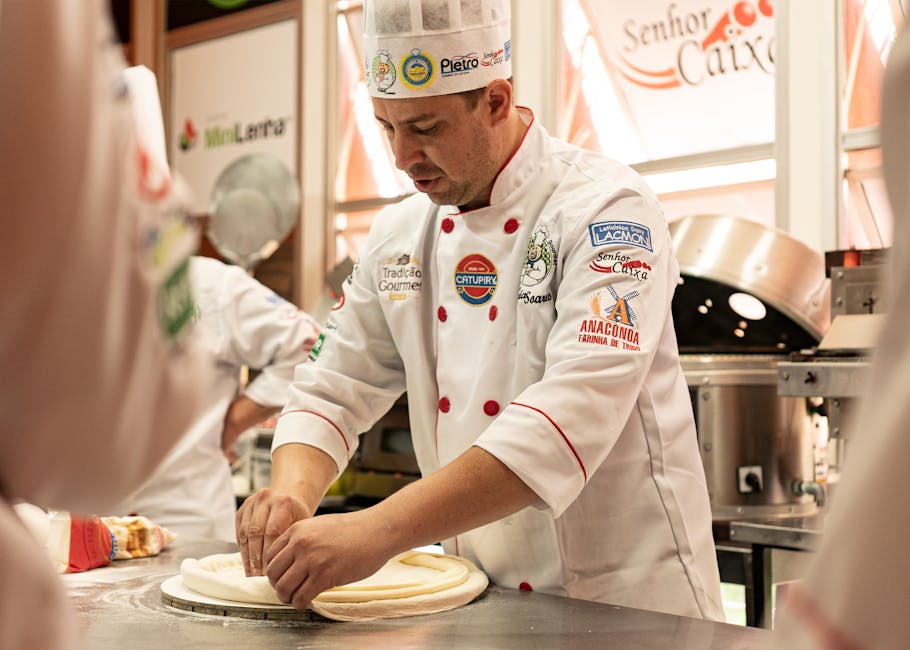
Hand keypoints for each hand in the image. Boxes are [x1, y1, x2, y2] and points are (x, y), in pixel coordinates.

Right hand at [235, 488, 311, 576]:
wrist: (289, 495)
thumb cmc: (298, 514)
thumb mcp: (301, 523)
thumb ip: (291, 541)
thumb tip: (281, 568)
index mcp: (282, 502)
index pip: (272, 532)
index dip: (268, 554)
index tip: (268, 572)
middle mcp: (265, 499)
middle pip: (256, 532)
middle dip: (255, 557)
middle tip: (257, 576)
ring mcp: (252, 502)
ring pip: (245, 532)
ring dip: (246, 555)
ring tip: (250, 572)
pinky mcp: (243, 507)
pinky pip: (239, 530)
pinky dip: (242, 547)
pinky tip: (246, 561)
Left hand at [263, 509, 392, 610]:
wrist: (377, 531)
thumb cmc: (353, 529)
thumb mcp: (320, 525)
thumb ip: (303, 538)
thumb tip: (289, 558)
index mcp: (297, 530)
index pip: (270, 556)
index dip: (274, 571)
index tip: (281, 577)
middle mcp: (301, 544)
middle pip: (273, 573)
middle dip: (277, 586)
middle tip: (286, 591)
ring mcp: (312, 560)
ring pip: (284, 587)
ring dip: (287, 597)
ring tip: (295, 598)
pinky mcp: (325, 576)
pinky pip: (301, 597)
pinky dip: (300, 603)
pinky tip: (306, 601)